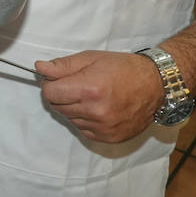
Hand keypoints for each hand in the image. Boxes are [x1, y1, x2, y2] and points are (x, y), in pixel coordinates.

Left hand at [36, 50, 165, 142]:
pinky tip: (99, 108)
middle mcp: (95, 112)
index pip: (50, 93)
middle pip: (57, 107)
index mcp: (89, 89)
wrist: (156, 85)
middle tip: (78, 86)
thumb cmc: (123, 68)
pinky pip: (83, 130)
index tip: (60, 80)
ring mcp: (103, 128)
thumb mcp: (91, 58)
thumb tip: (40, 68)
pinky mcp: (110, 138)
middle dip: (62, 95)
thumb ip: (63, 66)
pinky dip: (86, 120)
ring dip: (74, 109)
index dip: (51, 84)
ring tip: (92, 97)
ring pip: (70, 119)